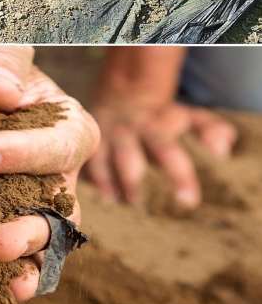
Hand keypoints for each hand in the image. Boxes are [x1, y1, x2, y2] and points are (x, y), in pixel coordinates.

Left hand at [0, 45, 99, 303]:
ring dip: (21, 262)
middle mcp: (55, 173)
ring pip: (38, 243)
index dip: (24, 156)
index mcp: (65, 128)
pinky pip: (0, 255)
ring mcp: (24, 203)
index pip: (59, 147)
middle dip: (32, 229)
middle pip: (60, 210)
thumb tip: (6, 92)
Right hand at [86, 98, 237, 207]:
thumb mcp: (187, 117)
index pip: (169, 148)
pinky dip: (82, 177)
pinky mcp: (85, 143)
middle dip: (134, 179)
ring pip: (103, 156)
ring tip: (119, 201)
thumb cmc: (160, 120)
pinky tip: (85, 196)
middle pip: (133, 154)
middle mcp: (129, 129)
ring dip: (108, 179)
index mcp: (156, 126)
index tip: (189, 201)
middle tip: (142, 204)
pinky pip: (80, 160)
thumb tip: (223, 148)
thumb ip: (209, 129)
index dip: (178, 174)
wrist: (120, 98)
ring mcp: (105, 136)